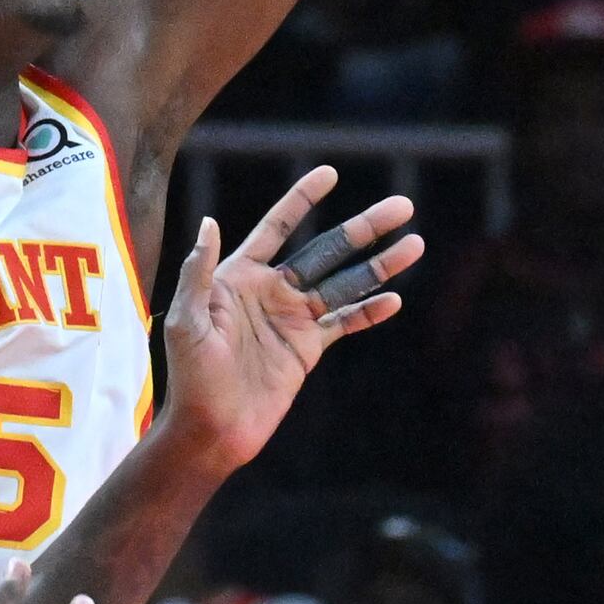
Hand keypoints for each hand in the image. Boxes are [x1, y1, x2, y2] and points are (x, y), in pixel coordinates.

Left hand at [158, 165, 422, 471]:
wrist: (211, 429)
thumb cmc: (189, 376)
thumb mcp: (187, 321)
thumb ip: (199, 272)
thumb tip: (210, 222)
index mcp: (240, 276)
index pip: (277, 227)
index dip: (303, 199)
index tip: (331, 174)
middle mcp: (271, 290)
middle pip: (327, 249)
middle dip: (365, 227)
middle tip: (403, 205)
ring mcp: (293, 319)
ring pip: (345, 283)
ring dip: (380, 264)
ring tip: (416, 245)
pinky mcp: (308, 348)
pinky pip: (345, 322)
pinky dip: (370, 311)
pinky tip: (395, 299)